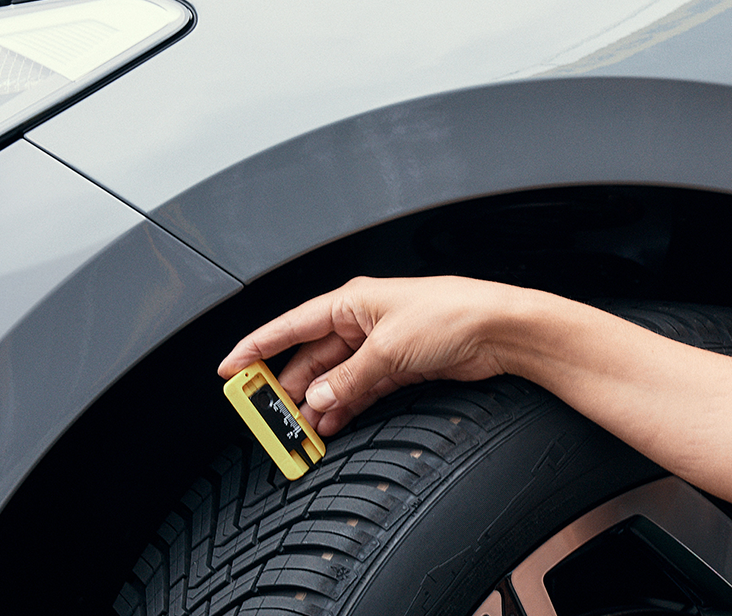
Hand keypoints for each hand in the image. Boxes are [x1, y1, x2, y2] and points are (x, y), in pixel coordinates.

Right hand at [218, 276, 538, 433]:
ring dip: (319, 403)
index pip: (290, 326)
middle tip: (270, 416)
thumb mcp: (388, 349)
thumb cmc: (452, 315)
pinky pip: (360, 389)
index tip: (230, 369)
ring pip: (335, 378)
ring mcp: (380, 345)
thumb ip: (349, 378)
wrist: (501, 330)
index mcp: (351, 300)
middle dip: (290, 388)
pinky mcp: (399, 366)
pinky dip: (345, 406)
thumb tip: (319, 399)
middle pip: (311, 357)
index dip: (257, 347)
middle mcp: (362, 321)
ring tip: (301, 431)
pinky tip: (331, 425)